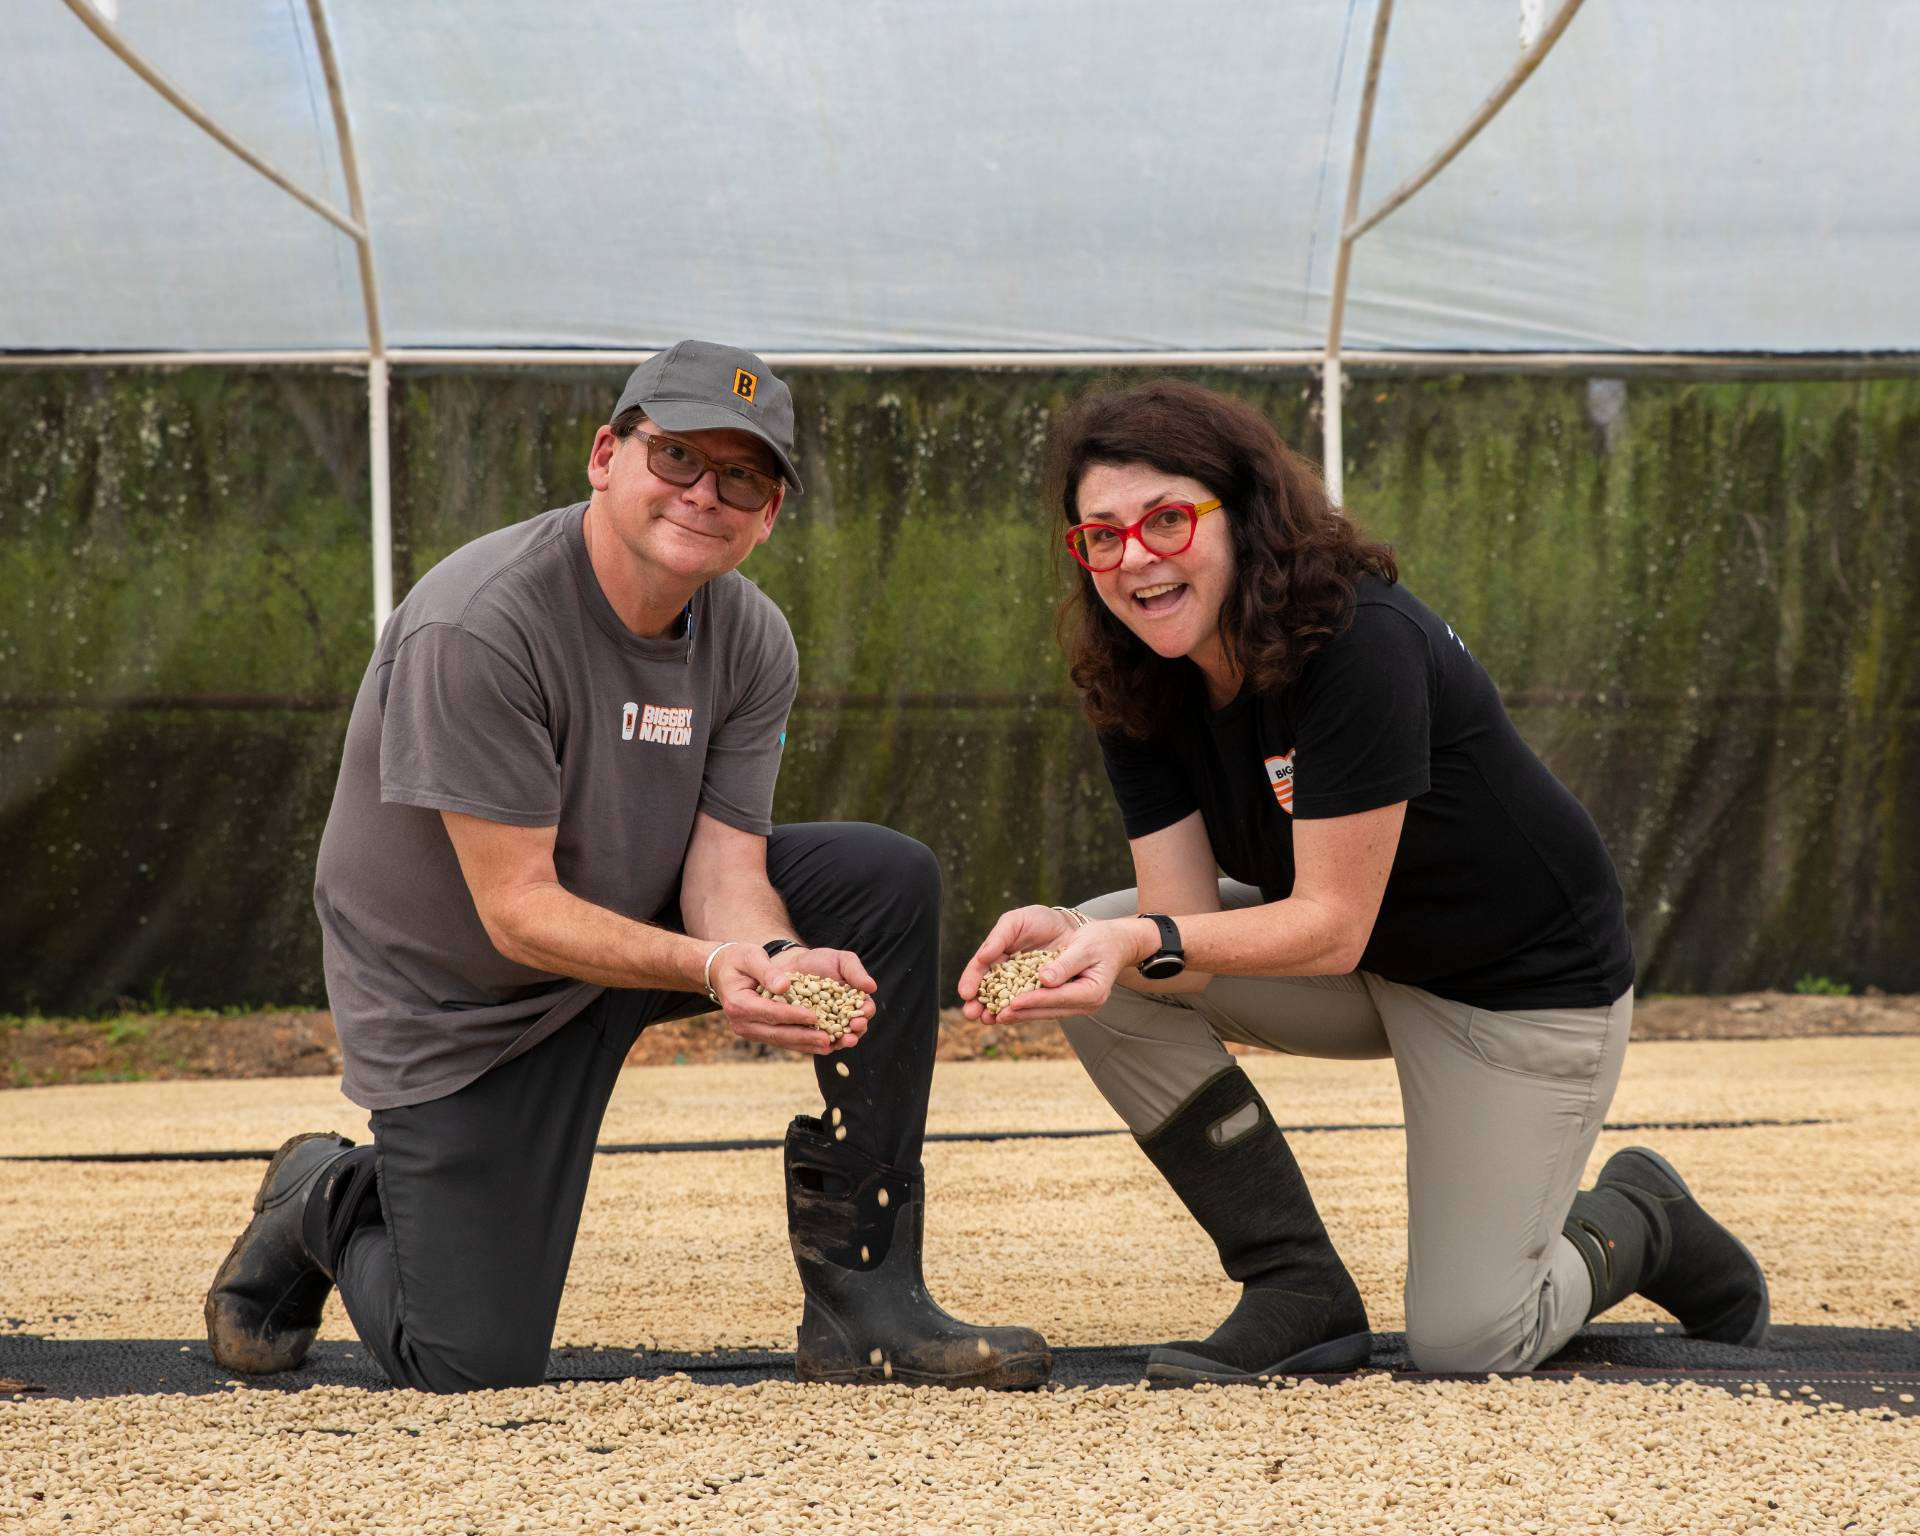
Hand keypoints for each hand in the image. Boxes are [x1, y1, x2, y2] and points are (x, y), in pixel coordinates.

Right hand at [708, 943, 874, 1056]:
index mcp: (738, 1003)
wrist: (722, 971)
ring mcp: (748, 1030)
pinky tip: (819, 1045)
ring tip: (830, 1046)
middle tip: (829, 1040)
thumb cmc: (738, 959)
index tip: (815, 1016)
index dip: (793, 1015)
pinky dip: (800, 1043)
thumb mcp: (750, 957)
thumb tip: (785, 986)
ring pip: (780, 1041)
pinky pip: (781, 1040)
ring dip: (805, 1045)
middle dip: (804, 1037)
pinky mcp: (758, 1032)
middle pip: (776, 1033)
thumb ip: (767, 971)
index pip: (770, 1012)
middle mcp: (741, 1022)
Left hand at [970, 917, 1150, 1022]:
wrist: (1115, 942)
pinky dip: (1025, 1006)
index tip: (1011, 1003)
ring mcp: (1077, 1004)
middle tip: (995, 1017)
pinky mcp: (1068, 1000)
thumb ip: (1065, 964)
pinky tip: (1006, 1007)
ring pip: (1044, 1011)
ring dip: (1019, 1014)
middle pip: (1048, 1010)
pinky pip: (1044, 1005)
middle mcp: (1085, 1003)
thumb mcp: (1085, 946)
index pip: (1057, 997)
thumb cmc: (1101, 940)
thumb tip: (1044, 980)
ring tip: (995, 1017)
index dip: (1032, 1000)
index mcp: (1092, 991)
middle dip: (1020, 1013)